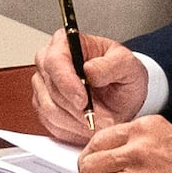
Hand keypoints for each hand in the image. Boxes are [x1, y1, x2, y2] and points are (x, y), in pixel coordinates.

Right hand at [28, 31, 152, 143]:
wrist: (121, 96)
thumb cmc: (122, 75)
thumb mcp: (128, 65)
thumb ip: (112, 65)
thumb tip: (89, 69)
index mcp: (66, 43)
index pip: (55, 61)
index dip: (67, 83)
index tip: (83, 101)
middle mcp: (49, 62)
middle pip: (51, 89)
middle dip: (78, 109)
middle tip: (103, 118)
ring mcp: (43, 86)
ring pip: (50, 110)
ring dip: (78, 122)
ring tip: (101, 122)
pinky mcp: (43, 108)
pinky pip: (51, 124)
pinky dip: (73, 129)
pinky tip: (89, 125)